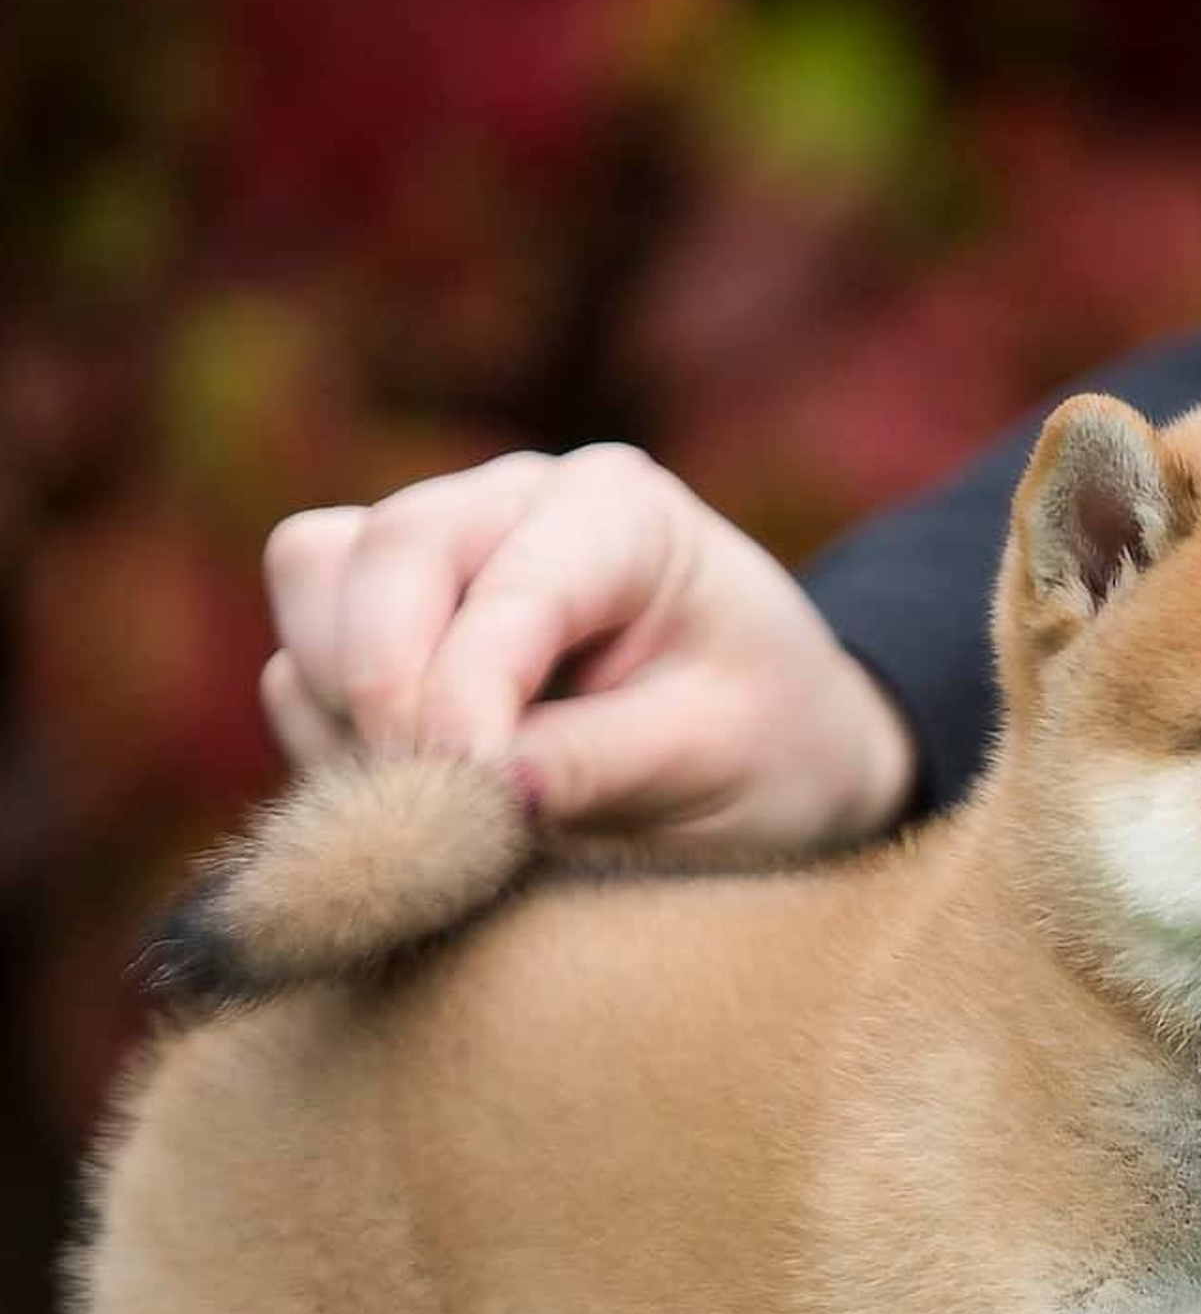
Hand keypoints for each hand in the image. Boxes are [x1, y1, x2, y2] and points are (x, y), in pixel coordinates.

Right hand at [259, 446, 917, 847]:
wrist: (784, 755)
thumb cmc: (773, 745)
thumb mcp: (717, 760)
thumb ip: (594, 765)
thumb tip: (474, 787)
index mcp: (619, 511)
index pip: (504, 584)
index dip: (467, 695)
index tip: (474, 798)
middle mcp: (514, 502)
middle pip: (373, 555)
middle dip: (382, 692)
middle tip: (432, 811)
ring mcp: (441, 550)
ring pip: (313, 587)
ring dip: (345, 710)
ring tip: (443, 806)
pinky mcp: (386, 618)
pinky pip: (304, 662)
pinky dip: (333, 739)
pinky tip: (424, 799)